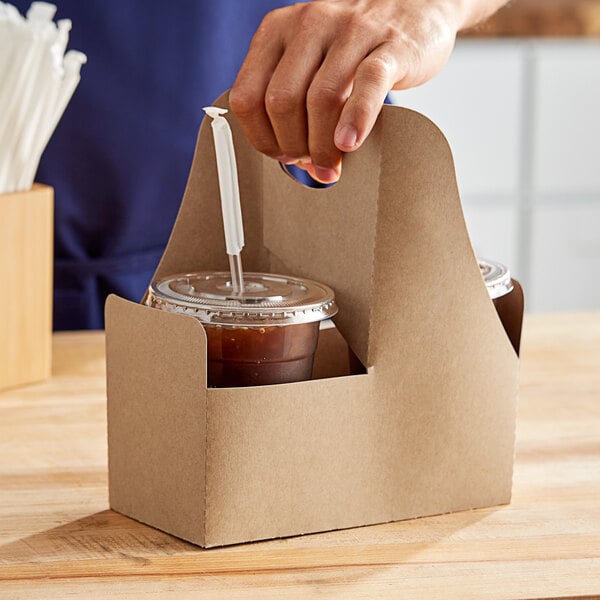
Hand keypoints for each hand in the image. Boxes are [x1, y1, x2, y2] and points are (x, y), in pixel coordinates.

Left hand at [229, 0, 460, 183]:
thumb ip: (297, 111)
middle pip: (282, 102)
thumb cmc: (356, 49)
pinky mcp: (390, 45)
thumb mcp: (311, 67)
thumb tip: (304, 168)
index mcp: (276, 31)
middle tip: (310, 160)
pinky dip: (356, 121)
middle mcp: (309, 24)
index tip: (281, 154)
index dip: (262, 138)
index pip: (247, 96)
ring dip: (322, 145)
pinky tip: (350, 143)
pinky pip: (367, 85)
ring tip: (330, 164)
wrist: (416, 11)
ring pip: (321, 98)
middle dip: (292, 145)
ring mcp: (351, 30)